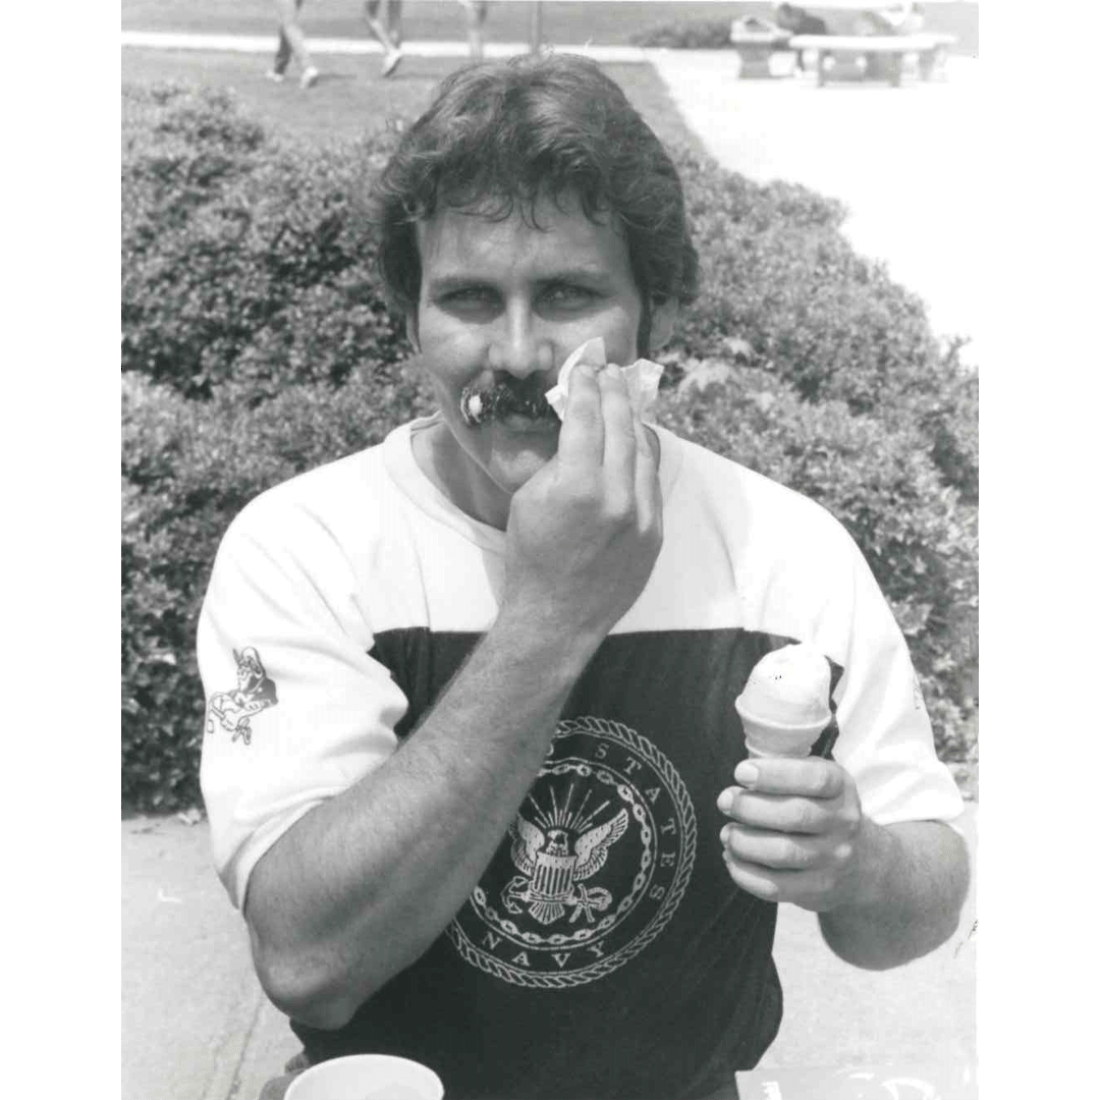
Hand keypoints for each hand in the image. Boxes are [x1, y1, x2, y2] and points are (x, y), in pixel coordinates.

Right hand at [500, 363, 661, 646]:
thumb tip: (581, 432)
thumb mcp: (529, 500)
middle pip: (621, 427)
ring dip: (634, 422)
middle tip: (609, 373)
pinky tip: (636, 443)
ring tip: (624, 401)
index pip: (587, 418)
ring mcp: (642, 517)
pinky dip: (644, 457)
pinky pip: (653, 482)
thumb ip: (559, 462)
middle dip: (614, 395)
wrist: (556, 616)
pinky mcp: (656, 533)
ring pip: (645, 452)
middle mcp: (616, 497)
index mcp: (577, 486)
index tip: (586, 370)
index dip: (586, 388)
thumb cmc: (531, 557)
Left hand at [716, 757, 870, 911]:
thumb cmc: (820, 809)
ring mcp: (833, 860)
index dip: (775, 774)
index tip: (741, 773)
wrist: (860, 862)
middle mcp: (844, 823)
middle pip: (795, 815)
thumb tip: (741, 777)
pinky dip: (745, 872)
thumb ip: (785, 770)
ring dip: (744, 842)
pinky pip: (775, 887)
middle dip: (750, 807)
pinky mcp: (818, 890)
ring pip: (783, 853)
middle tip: (725, 802)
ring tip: (727, 833)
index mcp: (841, 787)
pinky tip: (732, 857)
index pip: (815, 779)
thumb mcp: (815, 780)